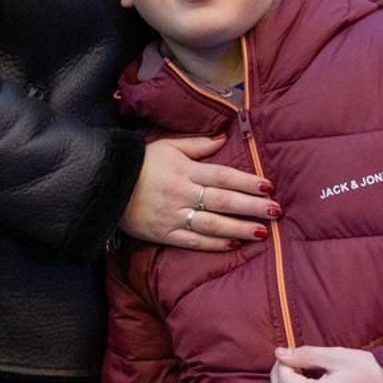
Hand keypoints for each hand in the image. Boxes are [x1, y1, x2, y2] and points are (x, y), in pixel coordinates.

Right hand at [119, 134, 276, 251]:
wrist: (106, 184)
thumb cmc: (141, 162)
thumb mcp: (168, 146)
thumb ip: (198, 144)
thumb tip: (224, 139)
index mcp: (186, 170)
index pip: (223, 176)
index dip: (247, 181)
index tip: (268, 186)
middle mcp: (183, 193)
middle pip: (223, 201)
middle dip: (251, 206)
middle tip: (276, 211)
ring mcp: (174, 215)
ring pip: (213, 224)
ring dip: (240, 227)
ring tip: (263, 231)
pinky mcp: (164, 234)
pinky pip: (194, 241)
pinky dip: (215, 244)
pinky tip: (234, 244)